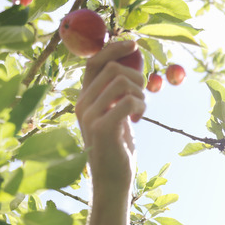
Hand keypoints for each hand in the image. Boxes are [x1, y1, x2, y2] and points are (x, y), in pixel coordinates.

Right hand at [76, 41, 145, 192]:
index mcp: (84, 99)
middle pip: (111, 68)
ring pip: (121, 81)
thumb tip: (134, 63)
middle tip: (142, 94)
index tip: (134, 44)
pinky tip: (138, 119)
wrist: (112, 181)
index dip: (113, 48)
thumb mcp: (116, 115)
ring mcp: (90, 116)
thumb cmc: (117, 148)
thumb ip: (118, 93)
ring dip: (139, 93)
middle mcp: (82, 104)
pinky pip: (128, 101)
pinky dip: (140, 106)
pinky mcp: (102, 128)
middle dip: (135, 76)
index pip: (94, 61)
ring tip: (140, 110)